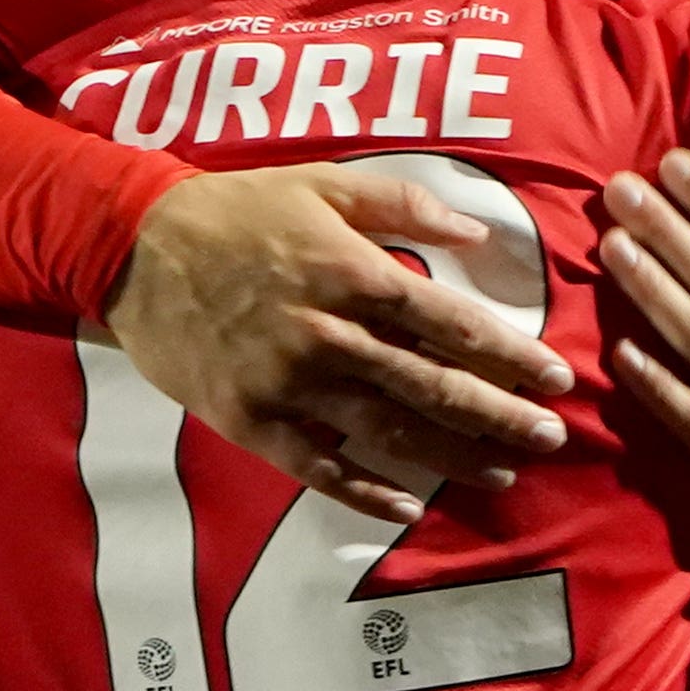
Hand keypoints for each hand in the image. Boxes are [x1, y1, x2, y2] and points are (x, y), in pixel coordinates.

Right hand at [104, 165, 574, 522]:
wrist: (134, 249)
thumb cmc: (238, 212)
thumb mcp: (322, 185)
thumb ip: (405, 205)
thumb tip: (479, 238)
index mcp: (350, 273)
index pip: (449, 321)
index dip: (509, 353)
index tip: (555, 377)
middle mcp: (327, 334)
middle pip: (431, 384)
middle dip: (500, 415)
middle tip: (552, 438)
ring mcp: (288, 384)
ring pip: (387, 431)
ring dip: (452, 458)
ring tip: (503, 474)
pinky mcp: (252, 422)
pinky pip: (319, 468)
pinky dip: (366, 491)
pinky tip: (411, 505)